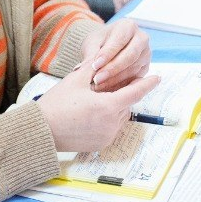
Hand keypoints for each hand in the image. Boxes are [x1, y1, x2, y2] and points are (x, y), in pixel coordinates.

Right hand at [36, 63, 160, 151]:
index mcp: (107, 106)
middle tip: (110, 84)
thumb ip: (94, 68)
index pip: (135, 93)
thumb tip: (104, 57)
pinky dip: (107, 119)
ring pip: (119, 117)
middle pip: (125, 104)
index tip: (158, 77)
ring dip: (114, 107)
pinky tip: (92, 113)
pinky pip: (111, 128)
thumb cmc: (57, 104)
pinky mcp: (101, 145)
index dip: (147, 84)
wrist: (42, 131)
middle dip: (121, 94)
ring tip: (98, 98)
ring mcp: (107, 136)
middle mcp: (111, 124)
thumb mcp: (75, 80)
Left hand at [80, 18, 150, 90]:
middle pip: (130, 56)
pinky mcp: (145, 67)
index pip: (119, 41)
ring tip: (99, 86)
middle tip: (97, 79)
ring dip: (115, 80)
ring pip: (133, 69)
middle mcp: (141, 38)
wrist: (106, 46)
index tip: (95, 66)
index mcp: (128, 26)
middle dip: (112, 69)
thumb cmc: (100, 41)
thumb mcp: (92, 43)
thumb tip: (84, 68)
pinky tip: (107, 89)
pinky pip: (135, 78)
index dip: (107, 55)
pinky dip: (120, 85)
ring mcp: (145, 54)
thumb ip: (91, 54)